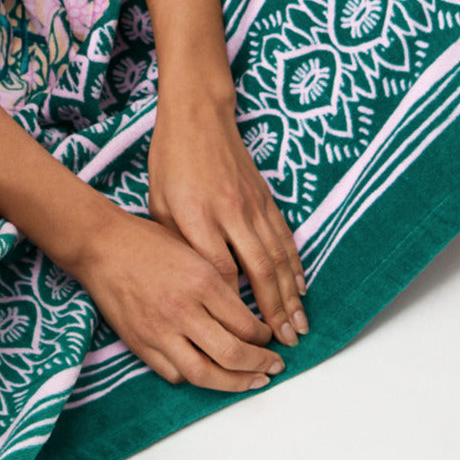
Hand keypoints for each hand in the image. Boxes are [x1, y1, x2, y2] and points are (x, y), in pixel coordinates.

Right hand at [73, 206, 285, 390]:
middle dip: (260, 365)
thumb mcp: (193, 249)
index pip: (245, 323)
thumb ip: (219, 282)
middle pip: (232, 354)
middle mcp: (183, 309)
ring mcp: (159, 331)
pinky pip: (175, 374)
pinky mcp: (140, 344)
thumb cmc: (148, 241)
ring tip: (251, 382)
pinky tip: (208, 371)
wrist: (102, 246)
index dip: (264, 336)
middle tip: (274, 366)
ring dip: (234, 384)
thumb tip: (247, 315)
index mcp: (201, 280)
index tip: (269, 336)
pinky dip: (195, 377)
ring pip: (205, 374)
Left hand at [147, 91, 308, 347]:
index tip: (237, 335)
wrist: (198, 115)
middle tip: (286, 344)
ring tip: (299, 326)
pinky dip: (295, 264)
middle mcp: (230, 213)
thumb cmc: (170, 161)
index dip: (232, 306)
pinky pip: (284, 237)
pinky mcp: (264, 197)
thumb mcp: (159, 203)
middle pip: (259, 270)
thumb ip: (178, 243)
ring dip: (291, 295)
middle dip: (274, 311)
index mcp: (197, 217)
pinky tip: (301, 286)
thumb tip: (196, 283)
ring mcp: (252, 204)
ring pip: (278, 257)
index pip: (220, 272)